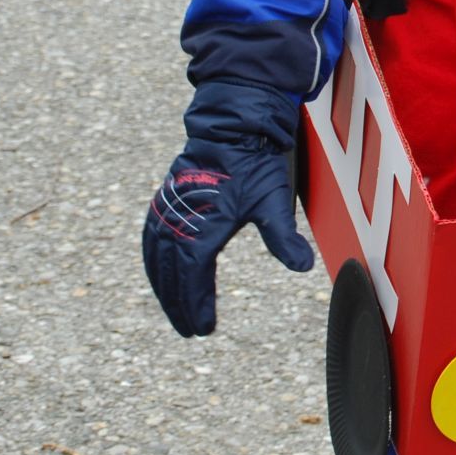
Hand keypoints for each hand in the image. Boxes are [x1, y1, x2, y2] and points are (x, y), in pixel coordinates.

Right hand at [142, 136, 314, 336]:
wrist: (233, 124)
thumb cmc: (254, 162)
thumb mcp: (273, 200)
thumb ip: (283, 236)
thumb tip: (304, 266)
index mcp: (205, 224)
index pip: (194, 275)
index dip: (196, 304)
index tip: (202, 328)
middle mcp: (180, 218)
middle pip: (171, 272)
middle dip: (178, 304)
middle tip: (188, 329)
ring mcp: (169, 207)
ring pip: (156, 256)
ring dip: (162, 286)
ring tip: (173, 310)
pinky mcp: (165, 198)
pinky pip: (151, 236)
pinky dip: (152, 260)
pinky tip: (159, 272)